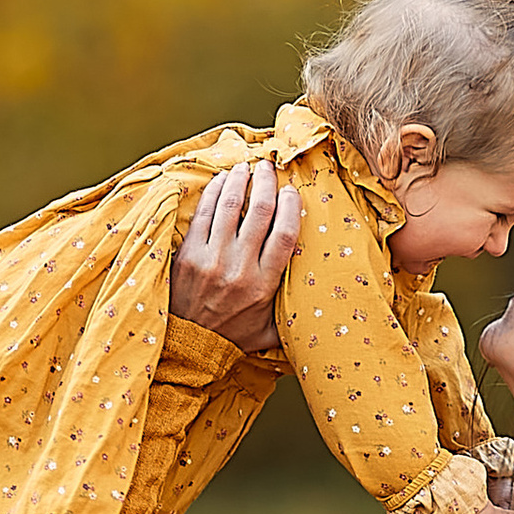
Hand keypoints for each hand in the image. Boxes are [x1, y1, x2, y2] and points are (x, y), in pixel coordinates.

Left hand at [170, 162, 300, 354]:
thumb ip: (293, 313)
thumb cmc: (234, 336)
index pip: (283, 235)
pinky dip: (214, 191)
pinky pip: (204, 212)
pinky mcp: (188, 254)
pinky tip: (222, 180)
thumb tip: (324, 303)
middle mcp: (238, 269)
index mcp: (263, 285)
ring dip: (240, 179)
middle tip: (268, 168)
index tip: (292, 192)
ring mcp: (210, 259)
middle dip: (266, 182)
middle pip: (259, 212)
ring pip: (230, 205)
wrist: (189, 345)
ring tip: (246, 167)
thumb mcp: (271, 331)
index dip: (290, 206)